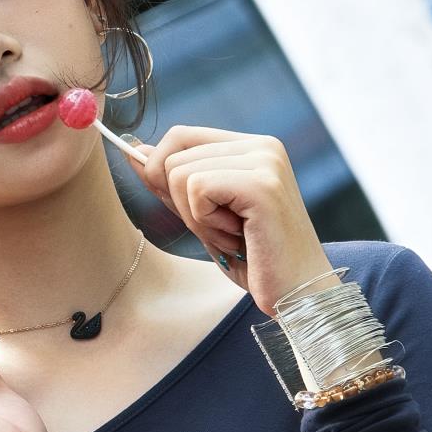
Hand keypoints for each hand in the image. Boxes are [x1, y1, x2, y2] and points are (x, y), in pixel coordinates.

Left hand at [128, 125, 334, 316]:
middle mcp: (262, 145)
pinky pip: (196, 189)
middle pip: (173, 156)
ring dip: (197, 218)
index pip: (179, 136)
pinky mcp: (261, 184)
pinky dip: (207, 224)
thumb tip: (134, 150)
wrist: (297, 295)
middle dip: (183, 206)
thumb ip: (173, 183)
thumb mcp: (203, 216)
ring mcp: (264, 161)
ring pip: (179, 174)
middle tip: (224, 231)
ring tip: (234, 235)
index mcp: (252, 147)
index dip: (162, 173)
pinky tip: (239, 238)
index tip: (189, 212)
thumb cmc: (254, 260)